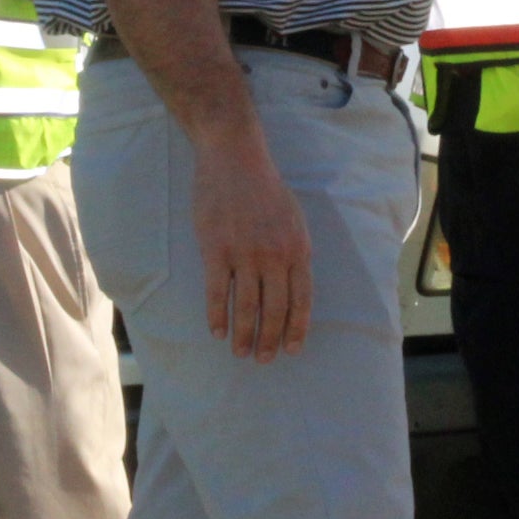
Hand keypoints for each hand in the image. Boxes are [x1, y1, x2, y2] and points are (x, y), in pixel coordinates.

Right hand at [190, 124, 312, 361]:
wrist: (234, 158)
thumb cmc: (265, 189)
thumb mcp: (294, 219)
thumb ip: (295, 252)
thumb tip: (294, 288)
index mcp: (298, 248)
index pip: (302, 299)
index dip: (296, 328)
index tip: (291, 349)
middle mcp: (275, 254)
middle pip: (274, 309)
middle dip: (269, 339)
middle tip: (262, 359)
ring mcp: (245, 253)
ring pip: (246, 306)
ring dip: (244, 334)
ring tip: (240, 352)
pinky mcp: (216, 249)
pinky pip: (218, 292)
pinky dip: (217, 316)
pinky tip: (217, 331)